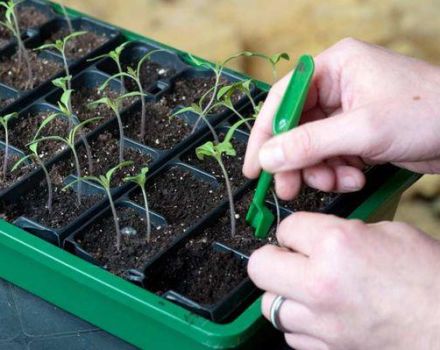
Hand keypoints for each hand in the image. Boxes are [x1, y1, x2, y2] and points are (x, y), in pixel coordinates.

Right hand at [243, 38, 439, 199]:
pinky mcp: (359, 132)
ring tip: (340, 182)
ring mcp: (348, 111)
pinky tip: (356, 177)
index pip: (283, 99)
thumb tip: (267, 158)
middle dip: (295, 161)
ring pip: (313, 146)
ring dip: (320, 170)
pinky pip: (332, 155)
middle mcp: (337, 86)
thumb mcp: (363, 129)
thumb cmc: (428, 114)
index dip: (265, 134)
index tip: (254, 167)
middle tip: (288, 189)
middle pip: (296, 127)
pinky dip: (338, 172)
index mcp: (334, 67)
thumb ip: (310, 144)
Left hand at [248, 213, 439, 349]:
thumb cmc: (431, 282)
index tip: (301, 236)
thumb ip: (345, 232)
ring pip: (269, 305)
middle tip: (289, 258)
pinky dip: (300, 323)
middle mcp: (320, 284)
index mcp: (336, 245)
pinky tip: (319, 314)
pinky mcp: (327, 349)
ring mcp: (321, 322)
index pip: (286, 228)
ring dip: (283, 293)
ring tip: (305, 288)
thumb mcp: (390, 234)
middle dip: (272, 258)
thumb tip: (321, 237)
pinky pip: (292, 334)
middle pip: (260, 266)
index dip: (295, 230)